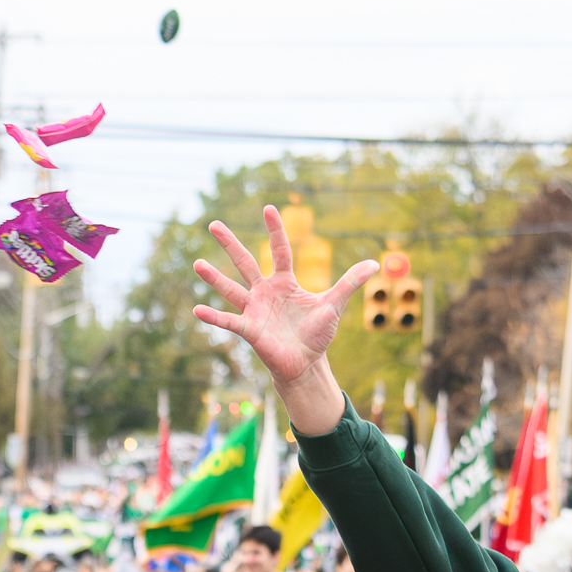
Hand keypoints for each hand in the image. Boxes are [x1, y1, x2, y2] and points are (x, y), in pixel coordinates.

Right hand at [192, 209, 369, 433]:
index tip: (268, 208)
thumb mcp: (335, 303)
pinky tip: (197, 309)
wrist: (306, 363)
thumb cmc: (318, 334)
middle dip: (230, 243)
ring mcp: (255, 310)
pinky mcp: (249, 329)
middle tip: (213, 224)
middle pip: (245, 262)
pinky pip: (229, 320)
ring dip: (214, 277)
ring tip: (196, 263)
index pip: (279, 250)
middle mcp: (266, 292)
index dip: (275, 230)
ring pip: (231, 288)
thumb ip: (350, 282)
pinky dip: (213, 316)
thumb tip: (374, 263)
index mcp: (285, 282)